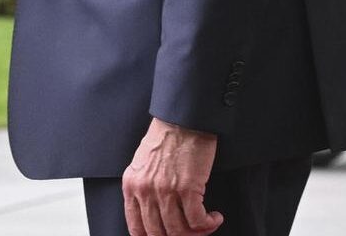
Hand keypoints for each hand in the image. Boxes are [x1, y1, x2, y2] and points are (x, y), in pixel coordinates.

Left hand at [122, 117, 221, 235]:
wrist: (183, 120)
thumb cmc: (166, 138)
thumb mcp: (142, 164)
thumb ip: (143, 188)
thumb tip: (154, 216)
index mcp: (131, 185)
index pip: (136, 228)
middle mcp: (145, 191)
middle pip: (158, 234)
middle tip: (191, 233)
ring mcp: (165, 191)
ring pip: (179, 231)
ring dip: (197, 232)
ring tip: (206, 225)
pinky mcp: (188, 188)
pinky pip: (198, 221)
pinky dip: (208, 224)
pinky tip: (214, 217)